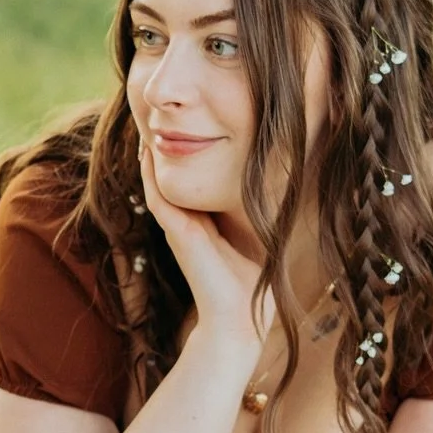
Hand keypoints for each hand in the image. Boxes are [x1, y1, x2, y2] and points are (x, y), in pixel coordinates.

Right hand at [138, 145, 274, 354]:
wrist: (241, 316)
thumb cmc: (253, 280)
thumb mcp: (257, 234)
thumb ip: (256, 211)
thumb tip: (285, 182)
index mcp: (201, 222)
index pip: (186, 181)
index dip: (181, 154)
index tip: (185, 126)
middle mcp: (185, 222)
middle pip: (166, 178)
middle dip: (162, 149)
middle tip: (156, 117)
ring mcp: (177, 227)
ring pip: (155, 184)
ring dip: (149, 157)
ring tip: (147, 126)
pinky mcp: (177, 233)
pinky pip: (157, 198)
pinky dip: (150, 176)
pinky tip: (148, 153)